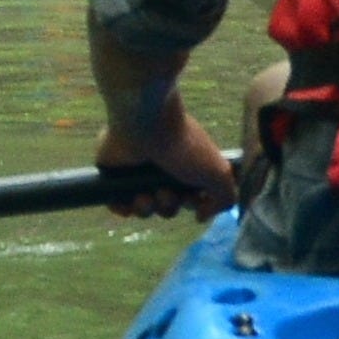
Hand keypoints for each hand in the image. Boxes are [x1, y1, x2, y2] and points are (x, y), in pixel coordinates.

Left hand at [98, 98, 237, 218]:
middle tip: (165, 191)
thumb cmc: (184, 145)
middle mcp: (162, 169)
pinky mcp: (114, 175)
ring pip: (144, 208)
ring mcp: (136, 173)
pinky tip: (129, 201)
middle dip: (168, 206)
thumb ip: (225, 199)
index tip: (191, 198)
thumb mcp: (219, 173)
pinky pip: (117, 204)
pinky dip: (124, 208)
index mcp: (186, 167)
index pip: (190, 199)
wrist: (145, 123)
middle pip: (167, 207)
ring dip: (147, 208)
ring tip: (144, 194)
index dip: (191, 204)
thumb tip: (201, 216)